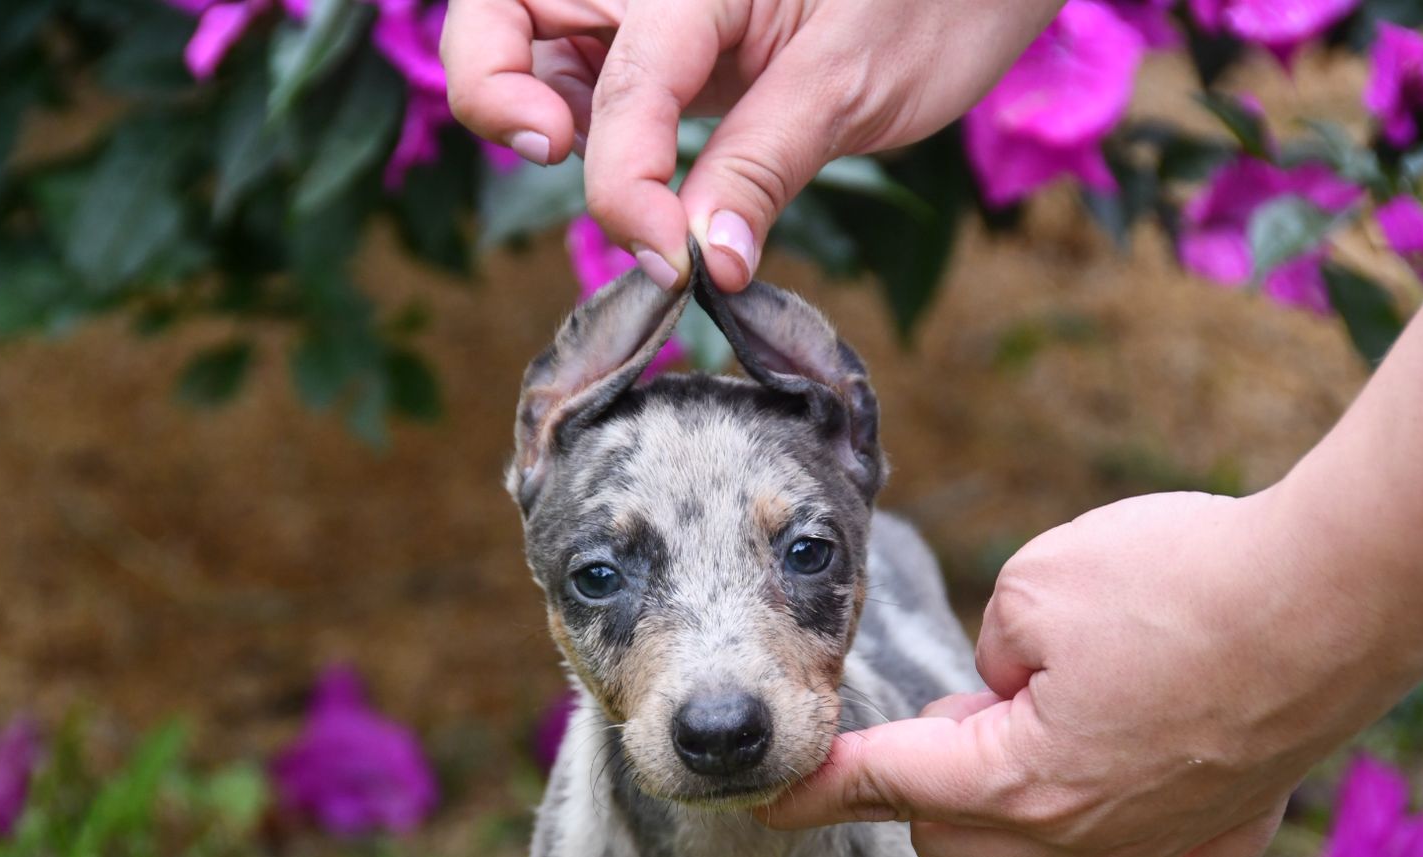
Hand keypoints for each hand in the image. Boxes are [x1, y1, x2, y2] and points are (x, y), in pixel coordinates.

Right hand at [441, 0, 1061, 291]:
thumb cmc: (927, 1)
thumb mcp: (852, 84)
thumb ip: (765, 166)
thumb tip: (706, 264)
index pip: (621, 85)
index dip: (628, 187)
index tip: (672, 262)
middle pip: (498, 15)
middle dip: (495, 94)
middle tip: (556, 156)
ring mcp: (645, 8)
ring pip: (524, 48)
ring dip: (527, 113)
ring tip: (611, 179)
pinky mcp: (658, 42)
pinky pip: (581, 80)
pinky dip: (582, 130)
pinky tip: (633, 176)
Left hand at [758, 488, 1422, 856]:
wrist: (1336, 593)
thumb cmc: (1180, 580)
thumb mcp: (1036, 586)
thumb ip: (990, 651)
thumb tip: (1003, 683)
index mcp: (1016, 779)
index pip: (885, 785)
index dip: (818, 785)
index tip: (769, 797)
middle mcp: (1083, 837)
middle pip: (955, 832)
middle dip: (925, 774)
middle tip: (950, 705)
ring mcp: (1160, 843)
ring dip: (1010, 807)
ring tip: (1031, 727)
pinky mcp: (1225, 827)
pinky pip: (1146, 854)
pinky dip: (1117, 817)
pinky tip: (1134, 761)